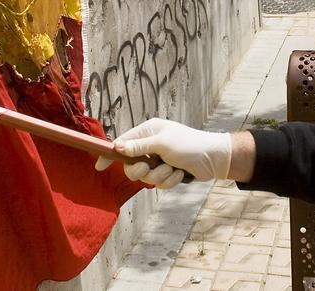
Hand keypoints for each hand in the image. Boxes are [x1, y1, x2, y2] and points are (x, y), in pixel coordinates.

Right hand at [94, 118, 232, 188]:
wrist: (214, 159)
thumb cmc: (190, 144)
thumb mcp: (162, 143)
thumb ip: (139, 147)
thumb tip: (118, 147)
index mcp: (148, 131)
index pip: (122, 142)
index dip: (111, 154)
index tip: (100, 166)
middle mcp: (151, 145)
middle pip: (131, 165)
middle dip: (141, 170)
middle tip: (150, 166)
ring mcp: (159, 160)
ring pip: (145, 177)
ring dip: (160, 176)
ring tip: (173, 168)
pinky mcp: (167, 172)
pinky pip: (159, 183)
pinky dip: (169, 180)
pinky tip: (180, 173)